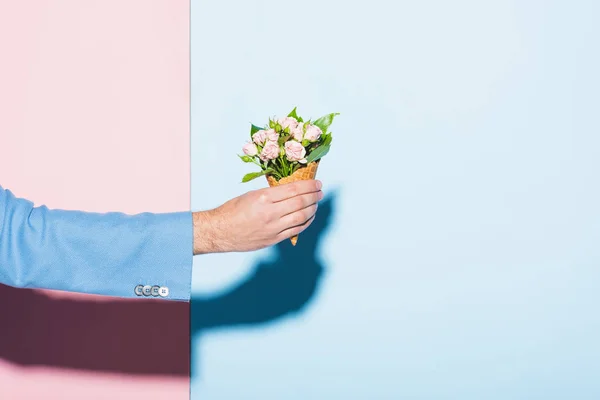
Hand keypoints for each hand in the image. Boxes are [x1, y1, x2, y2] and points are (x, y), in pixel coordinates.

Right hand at [193, 180, 322, 253]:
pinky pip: (296, 230)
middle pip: (301, 203)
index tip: (317, 183)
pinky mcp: (273, 239)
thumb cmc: (233, 210)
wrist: (220, 231)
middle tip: (320, 192)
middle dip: (314, 196)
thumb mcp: (252, 195)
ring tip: (316, 204)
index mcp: (264, 197)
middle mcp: (270, 213)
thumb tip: (292, 191)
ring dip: (312, 209)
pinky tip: (309, 217)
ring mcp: (273, 228)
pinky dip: (305, 223)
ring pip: (301, 217)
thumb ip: (272, 194)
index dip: (309, 186)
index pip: (294, 189)